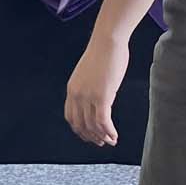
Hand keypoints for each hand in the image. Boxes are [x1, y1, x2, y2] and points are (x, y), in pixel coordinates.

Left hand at [64, 32, 127, 147]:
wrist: (108, 41)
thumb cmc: (103, 52)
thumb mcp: (90, 73)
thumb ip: (89, 87)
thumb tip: (98, 98)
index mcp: (72, 89)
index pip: (70, 117)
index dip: (80, 130)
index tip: (89, 135)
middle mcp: (77, 95)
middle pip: (80, 125)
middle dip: (91, 137)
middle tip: (101, 143)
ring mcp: (88, 97)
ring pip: (92, 126)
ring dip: (102, 137)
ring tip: (111, 141)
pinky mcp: (102, 97)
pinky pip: (103, 122)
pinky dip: (109, 132)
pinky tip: (115, 135)